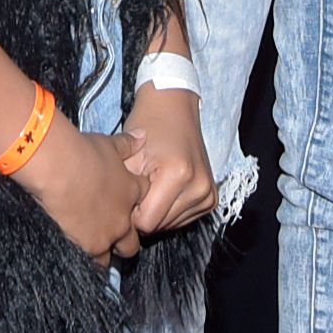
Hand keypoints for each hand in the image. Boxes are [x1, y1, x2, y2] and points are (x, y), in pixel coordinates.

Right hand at [16, 111, 144, 260]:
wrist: (60, 168)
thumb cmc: (84, 151)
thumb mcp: (109, 144)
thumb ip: (128, 143)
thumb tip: (143, 135)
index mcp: (132, 189)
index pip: (145, 198)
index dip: (138, 199)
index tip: (128, 200)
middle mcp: (126, 215)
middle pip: (137, 234)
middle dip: (130, 234)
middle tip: (116, 230)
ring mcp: (111, 232)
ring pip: (123, 250)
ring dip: (114, 249)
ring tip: (101, 247)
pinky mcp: (92, 245)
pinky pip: (100, 262)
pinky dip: (95, 260)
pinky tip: (87, 257)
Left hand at [120, 86, 215, 234]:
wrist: (173, 106)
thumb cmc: (148, 125)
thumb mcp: (130, 154)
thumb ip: (125, 189)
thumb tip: (122, 219)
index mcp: (178, 174)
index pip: (147, 222)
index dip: (131, 211)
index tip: (126, 193)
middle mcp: (198, 186)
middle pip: (160, 225)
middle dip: (144, 211)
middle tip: (139, 185)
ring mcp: (207, 193)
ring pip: (171, 225)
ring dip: (157, 211)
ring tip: (152, 184)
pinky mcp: (211, 198)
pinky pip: (183, 219)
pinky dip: (170, 209)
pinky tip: (164, 189)